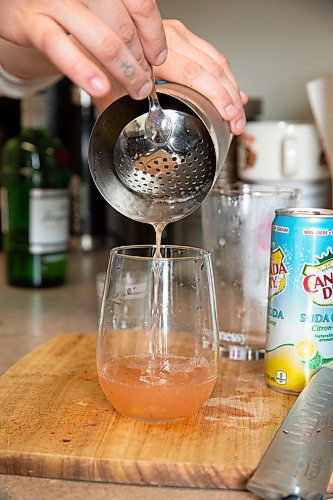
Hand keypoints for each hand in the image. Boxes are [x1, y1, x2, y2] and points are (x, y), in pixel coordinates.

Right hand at [0, 0, 166, 98]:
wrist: (14, 0)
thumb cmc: (60, 5)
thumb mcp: (95, 5)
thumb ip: (120, 20)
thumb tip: (152, 54)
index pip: (141, 5)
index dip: (154, 36)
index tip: (158, 58)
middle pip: (125, 28)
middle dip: (140, 63)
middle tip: (144, 84)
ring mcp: (57, 2)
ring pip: (104, 41)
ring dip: (126, 72)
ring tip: (134, 90)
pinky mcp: (33, 22)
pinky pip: (61, 48)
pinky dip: (84, 71)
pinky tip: (100, 87)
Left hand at [94, 20, 246, 134]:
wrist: (93, 38)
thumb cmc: (98, 63)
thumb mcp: (107, 93)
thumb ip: (129, 111)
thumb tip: (147, 131)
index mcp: (150, 53)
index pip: (193, 74)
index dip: (215, 97)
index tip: (227, 115)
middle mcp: (166, 39)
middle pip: (211, 68)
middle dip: (230, 99)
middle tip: (237, 123)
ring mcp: (177, 35)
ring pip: (217, 60)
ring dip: (232, 88)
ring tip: (238, 113)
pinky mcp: (182, 36)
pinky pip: (212, 54)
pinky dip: (225, 76)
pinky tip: (234, 92)